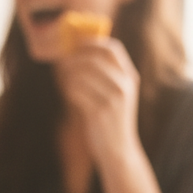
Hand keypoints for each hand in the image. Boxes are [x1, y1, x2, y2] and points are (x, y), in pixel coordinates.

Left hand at [53, 39, 140, 165]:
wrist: (117, 149)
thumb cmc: (110, 120)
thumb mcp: (114, 94)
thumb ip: (102, 75)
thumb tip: (74, 54)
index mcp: (130, 77)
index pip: (112, 48)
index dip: (91, 43)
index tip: (75, 44)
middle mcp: (124, 84)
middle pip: (94, 58)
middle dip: (74, 58)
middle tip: (62, 63)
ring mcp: (113, 98)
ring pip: (82, 74)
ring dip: (68, 76)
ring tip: (65, 82)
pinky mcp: (99, 111)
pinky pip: (76, 92)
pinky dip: (68, 91)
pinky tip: (69, 96)